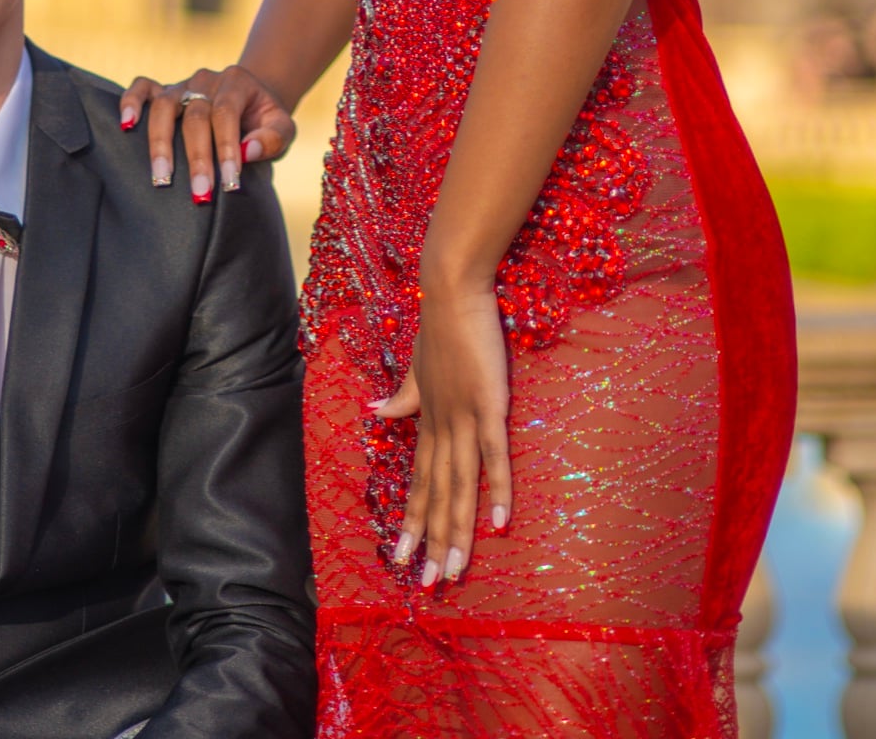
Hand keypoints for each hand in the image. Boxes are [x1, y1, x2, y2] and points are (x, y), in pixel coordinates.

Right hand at [119, 65, 295, 202]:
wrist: (252, 100)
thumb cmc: (265, 121)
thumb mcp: (283, 128)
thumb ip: (272, 138)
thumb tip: (247, 151)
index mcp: (237, 83)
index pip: (226, 114)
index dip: (225, 148)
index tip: (228, 183)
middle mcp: (206, 80)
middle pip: (195, 115)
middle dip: (197, 158)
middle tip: (199, 194)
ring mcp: (182, 84)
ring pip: (164, 105)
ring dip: (161, 142)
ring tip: (161, 176)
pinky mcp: (163, 90)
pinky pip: (142, 87)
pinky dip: (130, 102)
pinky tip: (126, 124)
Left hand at [372, 279, 511, 585]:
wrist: (451, 290)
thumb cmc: (441, 326)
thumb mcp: (418, 367)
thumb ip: (403, 395)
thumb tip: (375, 411)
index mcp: (428, 419)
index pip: (419, 481)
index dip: (412, 520)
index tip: (400, 556)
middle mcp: (442, 426)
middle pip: (436, 493)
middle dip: (431, 541)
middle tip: (426, 584)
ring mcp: (465, 418)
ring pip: (459, 485)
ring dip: (457, 531)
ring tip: (452, 572)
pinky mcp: (489, 405)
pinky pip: (493, 455)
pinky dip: (496, 488)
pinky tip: (499, 522)